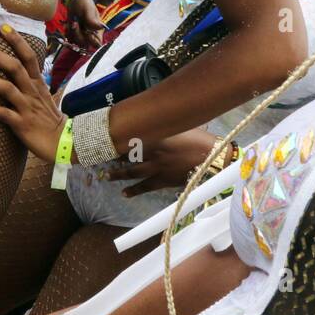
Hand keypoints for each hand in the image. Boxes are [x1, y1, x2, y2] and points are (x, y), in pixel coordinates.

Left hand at [0, 26, 66, 163]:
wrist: (62, 143)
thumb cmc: (48, 118)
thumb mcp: (42, 95)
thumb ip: (30, 82)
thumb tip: (18, 68)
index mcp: (37, 83)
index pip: (29, 56)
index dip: (16, 40)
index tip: (3, 26)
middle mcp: (32, 92)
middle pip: (14, 67)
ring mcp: (27, 107)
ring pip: (6, 88)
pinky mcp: (22, 124)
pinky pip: (3, 114)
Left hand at [65, 0, 104, 50]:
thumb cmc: (84, 2)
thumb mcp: (88, 10)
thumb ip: (92, 20)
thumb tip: (101, 27)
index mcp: (97, 29)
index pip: (97, 43)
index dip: (91, 41)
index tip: (85, 32)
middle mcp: (90, 33)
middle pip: (85, 44)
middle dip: (78, 35)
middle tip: (74, 23)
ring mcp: (81, 33)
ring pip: (76, 43)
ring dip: (71, 34)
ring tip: (71, 22)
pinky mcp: (74, 32)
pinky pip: (69, 39)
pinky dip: (67, 33)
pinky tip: (67, 25)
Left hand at [105, 129, 219, 195]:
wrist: (212, 157)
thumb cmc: (199, 138)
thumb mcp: (180, 126)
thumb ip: (165, 125)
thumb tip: (155, 121)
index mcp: (157, 136)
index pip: (132, 138)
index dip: (119, 140)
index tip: (108, 139)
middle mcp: (154, 152)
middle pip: (128, 155)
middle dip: (114, 157)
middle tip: (102, 157)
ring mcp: (158, 168)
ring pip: (132, 172)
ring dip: (118, 174)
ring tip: (106, 176)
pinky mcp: (163, 181)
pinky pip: (145, 187)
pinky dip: (134, 190)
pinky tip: (124, 193)